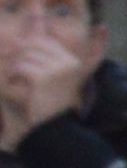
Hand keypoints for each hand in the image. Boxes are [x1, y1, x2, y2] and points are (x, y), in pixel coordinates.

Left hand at [0, 15, 86, 145]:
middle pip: (33, 46)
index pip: (45, 42)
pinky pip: (21, 67)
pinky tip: (13, 81)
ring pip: (25, 56)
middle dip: (19, 54)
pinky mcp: (43, 78)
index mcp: (73, 62)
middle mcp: (67, 63)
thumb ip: (46, 60)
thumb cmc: (53, 105)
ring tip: (13, 76)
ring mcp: (56, 70)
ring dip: (15, 65)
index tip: (20, 59)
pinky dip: (13, 74)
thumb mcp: (56, 80)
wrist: (56, 127)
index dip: (28, 46)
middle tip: (13, 67)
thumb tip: (19, 40)